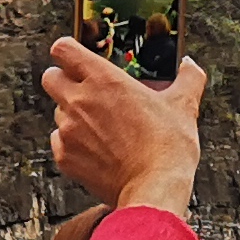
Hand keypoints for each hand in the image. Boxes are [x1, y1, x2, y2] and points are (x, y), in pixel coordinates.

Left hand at [44, 38, 204, 215]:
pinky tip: (96, 150)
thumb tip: (189, 65)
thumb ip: (188, 78)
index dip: (68, 51)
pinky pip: (58, 141)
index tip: (77, 58)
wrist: (154, 189)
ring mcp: (69, 130)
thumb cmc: (168, 147)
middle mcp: (79, 101)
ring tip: (101, 127)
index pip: (63, 49)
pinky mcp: (65, 157)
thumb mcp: (184, 105)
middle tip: (84, 91)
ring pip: (57, 111)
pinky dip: (72, 143)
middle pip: (50, 77)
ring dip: (72, 115)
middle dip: (63, 80)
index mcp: (104, 79)